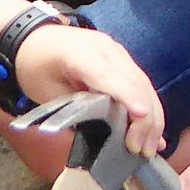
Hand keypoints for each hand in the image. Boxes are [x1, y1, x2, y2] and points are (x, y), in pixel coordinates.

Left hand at [13, 24, 165, 155]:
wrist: (35, 38)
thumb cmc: (36, 67)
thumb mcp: (47, 92)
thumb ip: (75, 111)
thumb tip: (102, 138)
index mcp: (81, 54)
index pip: (108, 76)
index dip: (127, 95)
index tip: (141, 116)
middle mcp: (107, 50)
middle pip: (135, 83)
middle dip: (144, 119)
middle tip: (141, 151)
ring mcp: (118, 54)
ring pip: (145, 85)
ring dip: (152, 118)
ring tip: (149, 148)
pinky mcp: (123, 61)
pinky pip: (141, 85)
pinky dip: (149, 109)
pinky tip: (155, 134)